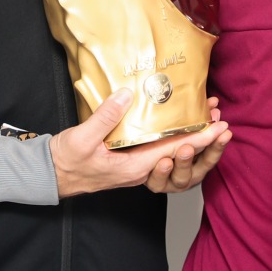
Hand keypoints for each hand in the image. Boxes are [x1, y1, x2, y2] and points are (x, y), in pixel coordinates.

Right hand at [50, 90, 230, 197]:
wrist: (49, 175)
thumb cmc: (65, 162)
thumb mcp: (83, 138)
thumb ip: (106, 117)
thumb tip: (128, 95)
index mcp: (132, 168)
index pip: (173, 152)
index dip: (199, 140)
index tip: (219, 129)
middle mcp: (138, 169)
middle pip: (177, 153)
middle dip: (202, 138)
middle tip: (221, 119)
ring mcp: (133, 165)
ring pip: (168, 151)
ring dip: (189, 136)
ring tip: (206, 119)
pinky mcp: (127, 158)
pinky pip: (156, 148)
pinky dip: (171, 136)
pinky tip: (176, 124)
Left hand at [145, 97, 231, 193]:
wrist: (130, 162)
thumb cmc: (159, 142)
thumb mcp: (178, 129)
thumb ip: (196, 118)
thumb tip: (212, 102)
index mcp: (197, 159)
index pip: (213, 151)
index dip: (219, 142)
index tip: (225, 130)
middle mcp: (189, 171)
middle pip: (204, 166)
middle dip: (208, 152)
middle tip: (209, 137)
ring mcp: (173, 180)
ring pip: (182, 177)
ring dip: (184, 162)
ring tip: (184, 149)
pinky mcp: (157, 183)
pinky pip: (160, 182)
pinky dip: (161, 173)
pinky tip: (163, 162)